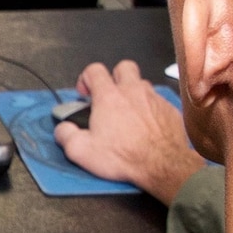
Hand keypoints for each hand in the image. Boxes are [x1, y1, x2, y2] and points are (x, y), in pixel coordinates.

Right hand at [55, 59, 205, 202]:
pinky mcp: (170, 109)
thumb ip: (66, 135)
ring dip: (133, 93)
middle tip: (109, 96)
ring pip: (142, 84)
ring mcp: (154, 98)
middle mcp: (133, 91)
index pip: (95, 70)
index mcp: (109, 96)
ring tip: (127, 113)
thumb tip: (63, 129)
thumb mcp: (81, 151)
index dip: (86, 79)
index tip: (86, 94)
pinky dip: (149, 109)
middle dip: (114, 77)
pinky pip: (157, 101)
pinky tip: (146, 125)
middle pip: (123, 67)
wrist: (162, 165)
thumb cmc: (124, 156)